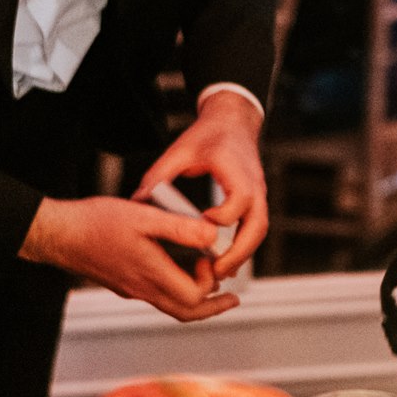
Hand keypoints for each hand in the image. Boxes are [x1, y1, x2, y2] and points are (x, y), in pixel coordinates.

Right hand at [21, 196, 240, 321]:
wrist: (58, 234)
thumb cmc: (96, 222)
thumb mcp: (143, 216)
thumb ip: (180, 228)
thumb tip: (212, 237)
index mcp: (151, 274)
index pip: (193, 297)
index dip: (209, 281)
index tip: (208, 256)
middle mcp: (142, 289)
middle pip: (186, 313)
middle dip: (213, 308)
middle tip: (233, 301)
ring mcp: (131, 290)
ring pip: (171, 308)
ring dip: (196, 302)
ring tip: (214, 290)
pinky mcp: (123, 285)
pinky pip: (156, 297)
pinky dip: (176, 292)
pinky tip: (178, 274)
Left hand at [136, 90, 267, 279]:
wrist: (233, 122)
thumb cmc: (208, 135)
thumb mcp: (180, 150)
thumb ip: (160, 175)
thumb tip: (137, 200)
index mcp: (236, 170)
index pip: (239, 200)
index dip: (222, 217)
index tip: (203, 225)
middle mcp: (254, 185)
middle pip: (257, 225)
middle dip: (239, 252)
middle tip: (215, 271)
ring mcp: (258, 194)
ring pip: (259, 231)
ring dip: (243, 254)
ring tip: (219, 274)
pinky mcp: (255, 201)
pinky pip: (254, 229)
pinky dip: (243, 247)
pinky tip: (224, 262)